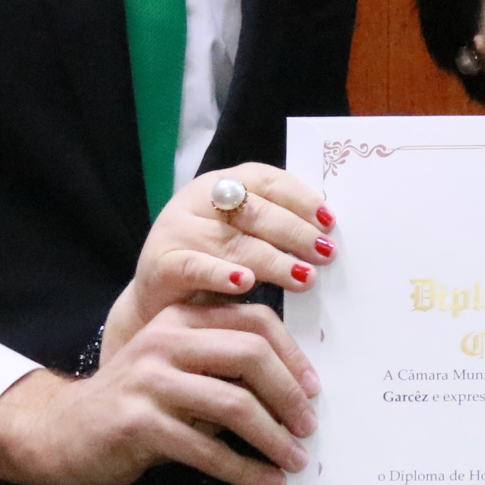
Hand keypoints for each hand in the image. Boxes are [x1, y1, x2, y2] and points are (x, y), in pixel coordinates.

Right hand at [0, 294, 320, 484]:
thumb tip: (294, 389)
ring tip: (294, 459)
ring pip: (234, 405)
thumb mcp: (177, 367)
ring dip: (273, 438)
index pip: (255, 321)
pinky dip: (245, 469)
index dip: (293, 356)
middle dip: (289, 395)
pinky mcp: (138, 424)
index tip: (314, 389)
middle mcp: (165, 341)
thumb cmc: (134, 402)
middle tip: (308, 426)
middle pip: (251, 355)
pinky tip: (266, 481)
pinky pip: (207, 449)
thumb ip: (221, 364)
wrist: (62, 430)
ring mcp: (150, 381)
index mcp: (181, 319)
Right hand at [104, 164, 336, 355]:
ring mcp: (176, 229)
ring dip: (274, 260)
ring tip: (305, 278)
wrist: (155, 304)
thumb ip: (272, 229)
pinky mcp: (161, 263)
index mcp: (220, 184)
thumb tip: (327, 235)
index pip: (265, 180)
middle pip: (254, 210)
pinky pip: (196, 266)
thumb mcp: (240, 239)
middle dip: (295, 232)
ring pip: (233, 241)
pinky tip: (247, 284)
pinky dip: (223, 274)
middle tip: (326, 253)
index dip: (300, 198)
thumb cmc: (210, 269)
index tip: (329, 221)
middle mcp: (196, 200)